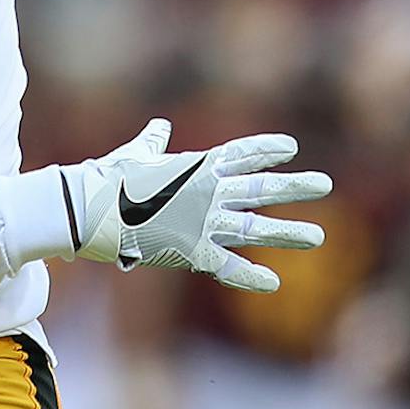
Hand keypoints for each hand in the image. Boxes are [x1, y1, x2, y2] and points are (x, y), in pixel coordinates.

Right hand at [61, 117, 331, 293]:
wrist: (85, 207)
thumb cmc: (105, 178)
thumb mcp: (132, 156)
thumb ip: (152, 143)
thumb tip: (159, 127)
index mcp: (193, 166)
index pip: (240, 153)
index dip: (266, 149)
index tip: (291, 146)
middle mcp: (206, 191)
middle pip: (259, 188)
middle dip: (294, 186)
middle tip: (324, 184)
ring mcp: (202, 221)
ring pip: (254, 227)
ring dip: (287, 233)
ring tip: (318, 237)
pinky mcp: (190, 250)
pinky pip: (226, 266)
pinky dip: (249, 276)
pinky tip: (273, 282)